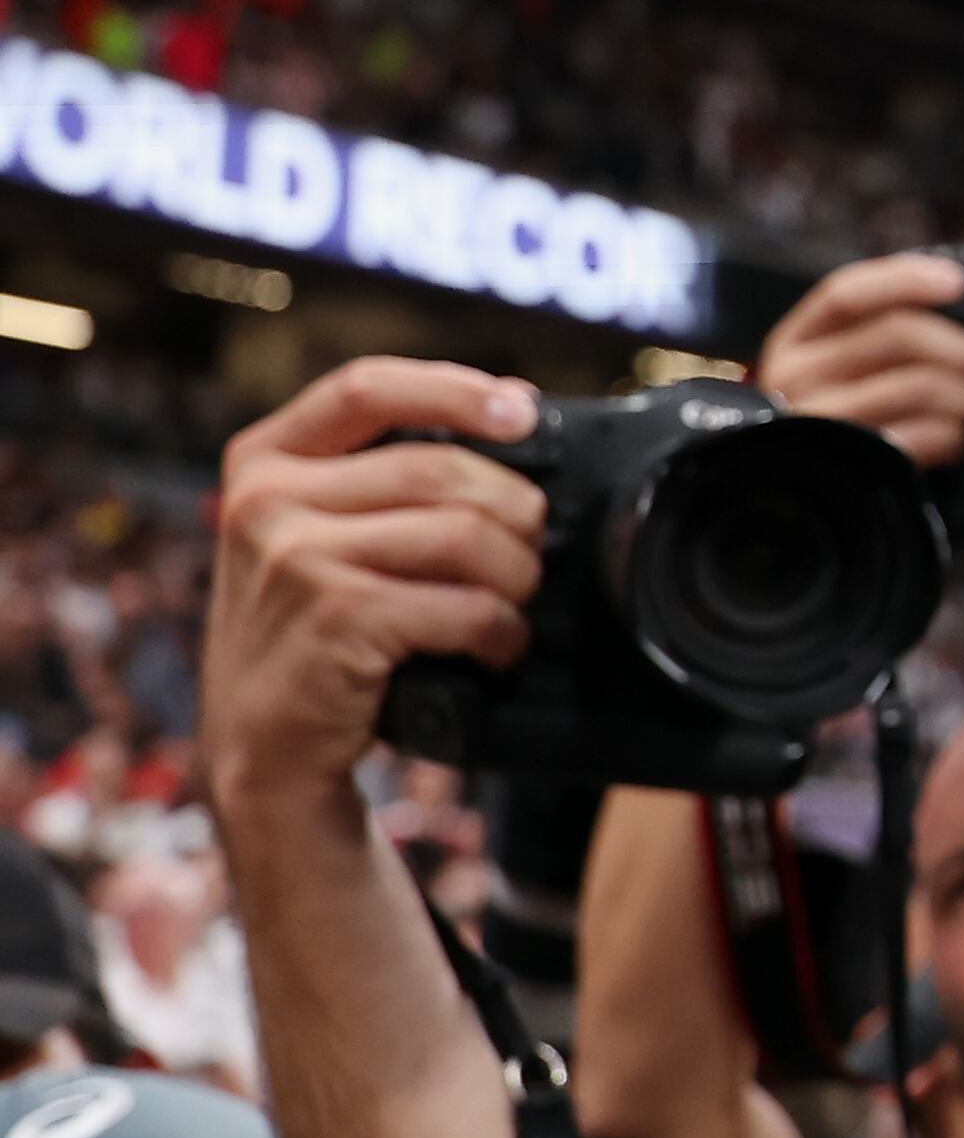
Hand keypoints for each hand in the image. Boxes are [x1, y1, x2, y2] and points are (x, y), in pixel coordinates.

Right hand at [198, 360, 546, 815]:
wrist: (263, 748)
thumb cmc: (314, 635)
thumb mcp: (318, 535)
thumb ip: (384, 477)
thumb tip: (513, 406)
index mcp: (264, 460)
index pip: (367, 388)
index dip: (454, 390)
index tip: (520, 412)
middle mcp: (267, 499)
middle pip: (441, 469)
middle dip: (513, 514)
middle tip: (527, 556)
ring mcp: (295, 557)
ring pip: (464, 535)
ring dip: (515, 578)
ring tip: (510, 607)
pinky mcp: (337, 616)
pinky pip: (466, 604)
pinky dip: (501, 632)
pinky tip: (495, 649)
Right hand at [753, 253, 963, 466]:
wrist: (802, 493)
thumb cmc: (838, 412)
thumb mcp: (835, 364)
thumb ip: (873, 328)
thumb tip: (949, 291)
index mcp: (795, 340)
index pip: (845, 292)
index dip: (904, 279)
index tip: (956, 282)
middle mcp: (796, 376)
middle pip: (897, 334)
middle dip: (954, 345)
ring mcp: (821, 421)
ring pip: (919, 384)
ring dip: (962, 395)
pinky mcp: (853, 463)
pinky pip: (924, 435)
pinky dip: (953, 435)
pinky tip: (953, 438)